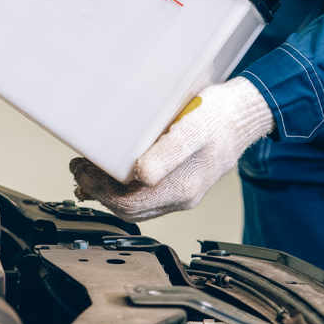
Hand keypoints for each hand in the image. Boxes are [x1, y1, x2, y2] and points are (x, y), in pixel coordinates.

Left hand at [70, 77, 274, 220]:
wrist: (244, 115)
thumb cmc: (219, 117)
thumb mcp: (192, 129)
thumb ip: (166, 154)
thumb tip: (141, 175)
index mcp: (183, 187)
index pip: (129, 203)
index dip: (99, 190)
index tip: (81, 171)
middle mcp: (182, 197)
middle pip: (129, 208)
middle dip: (99, 192)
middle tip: (79, 169)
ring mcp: (182, 193)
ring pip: (136, 205)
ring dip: (109, 192)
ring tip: (89, 172)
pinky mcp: (181, 184)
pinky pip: (146, 197)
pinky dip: (124, 188)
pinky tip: (113, 174)